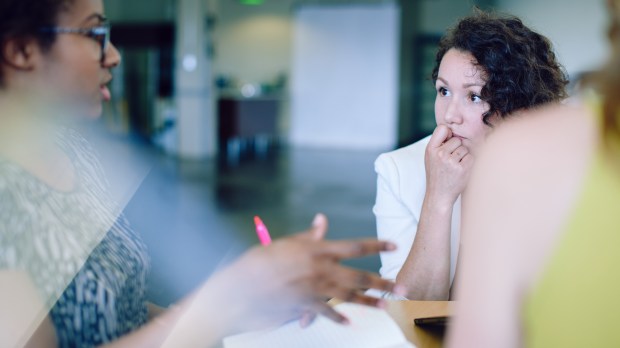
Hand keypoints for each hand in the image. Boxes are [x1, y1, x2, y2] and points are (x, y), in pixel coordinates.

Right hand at [208, 214, 401, 332]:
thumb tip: (322, 220)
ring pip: (350, 296)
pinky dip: (338, 317)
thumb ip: (309, 235)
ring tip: (387, 306)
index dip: (377, 246)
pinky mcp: (306, 305)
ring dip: (370, 302)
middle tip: (401, 288)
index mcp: (318, 249)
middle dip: (383, 282)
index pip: (355, 246)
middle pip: (359, 276)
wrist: (242, 285)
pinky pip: (327, 312)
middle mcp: (321, 269)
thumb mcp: (286, 242)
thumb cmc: (261, 260)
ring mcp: (315, 289)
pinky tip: (349, 322)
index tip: (394, 246)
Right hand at [424, 125, 473, 206]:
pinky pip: (471, 157)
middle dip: (456, 148)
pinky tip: (460, 171)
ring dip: (463, 157)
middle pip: (457, 139)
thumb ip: (439, 144)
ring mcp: (451, 162)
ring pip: (465, 149)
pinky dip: (468, 163)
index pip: (443, 128)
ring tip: (454, 167)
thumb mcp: (430, 158)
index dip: (448, 134)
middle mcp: (440, 154)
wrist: (438, 195)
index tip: (448, 141)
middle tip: (450, 161)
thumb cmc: (436, 175)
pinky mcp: (462, 169)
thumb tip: (452, 129)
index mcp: (430, 149)